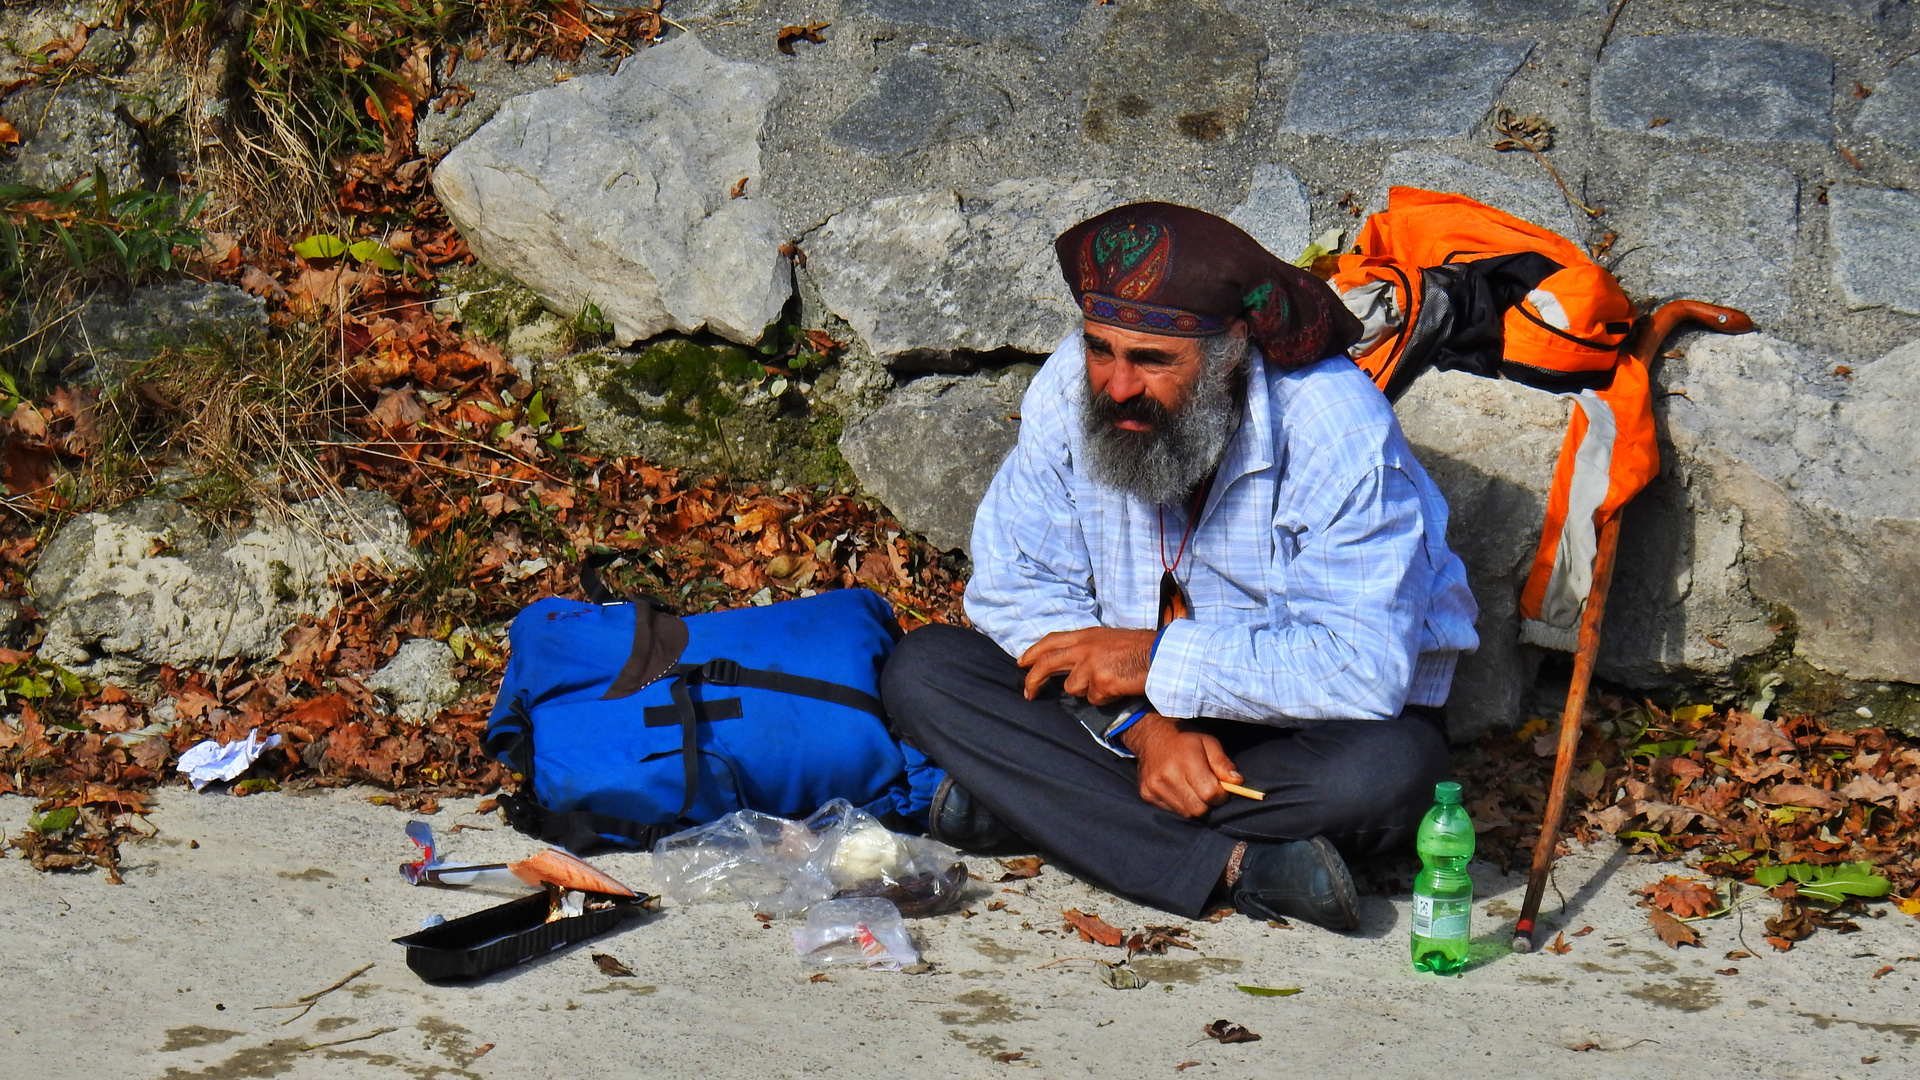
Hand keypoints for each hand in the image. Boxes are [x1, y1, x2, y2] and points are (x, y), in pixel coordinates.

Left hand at [1018, 627, 1154, 704]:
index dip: (1034, 651)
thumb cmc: (1141, 649)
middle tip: (1027, 693)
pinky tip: (1120, 688)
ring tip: (1110, 683)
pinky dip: (1105, 699)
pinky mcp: (1100, 682)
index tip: (1022, 662)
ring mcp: (1091, 665)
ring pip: (1073, 688)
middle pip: (1048, 663)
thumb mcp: (1109, 640)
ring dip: (1088, 691)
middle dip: (1033, 679)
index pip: (1051, 640)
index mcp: (1086, 635)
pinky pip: (1094, 699)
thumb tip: (1071, 666)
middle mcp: (1084, 647)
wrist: (1161, 656)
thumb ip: (1088, 649)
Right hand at [1121, 713, 1242, 817]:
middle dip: (1208, 803)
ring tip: (1192, 788)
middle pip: (1198, 808)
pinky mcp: (1147, 794)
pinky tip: (1178, 789)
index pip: (1210, 793)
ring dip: (1194, 805)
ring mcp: (1155, 787)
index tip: (1221, 789)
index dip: (1221, 795)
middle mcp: (1168, 776)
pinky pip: (1172, 811)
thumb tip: (1237, 782)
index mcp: (1186, 761)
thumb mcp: (1209, 742)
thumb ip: (1223, 763)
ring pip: (1185, 813)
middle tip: (1207, 789)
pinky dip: (1180, 804)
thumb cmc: (1185, 739)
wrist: (1150, 736)